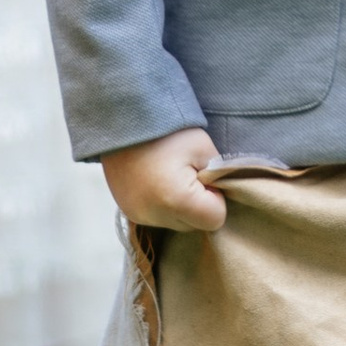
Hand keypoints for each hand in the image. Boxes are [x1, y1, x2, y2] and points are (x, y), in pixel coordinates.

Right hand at [101, 127, 227, 232]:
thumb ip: (219, 176)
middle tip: (188, 173)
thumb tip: (220, 194)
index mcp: (177, 201)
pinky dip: (163, 205)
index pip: (215, 219)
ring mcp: (138, 216)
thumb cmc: (169, 131)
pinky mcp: (129, 212)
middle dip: (198, 204)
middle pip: (195, 225)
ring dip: (180, 207)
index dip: (216, 198)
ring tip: (170, 176)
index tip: (204, 176)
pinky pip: (158, 218)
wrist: (125, 120)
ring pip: (177, 223)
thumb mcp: (204, 147)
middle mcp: (155, 216)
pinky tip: (157, 182)